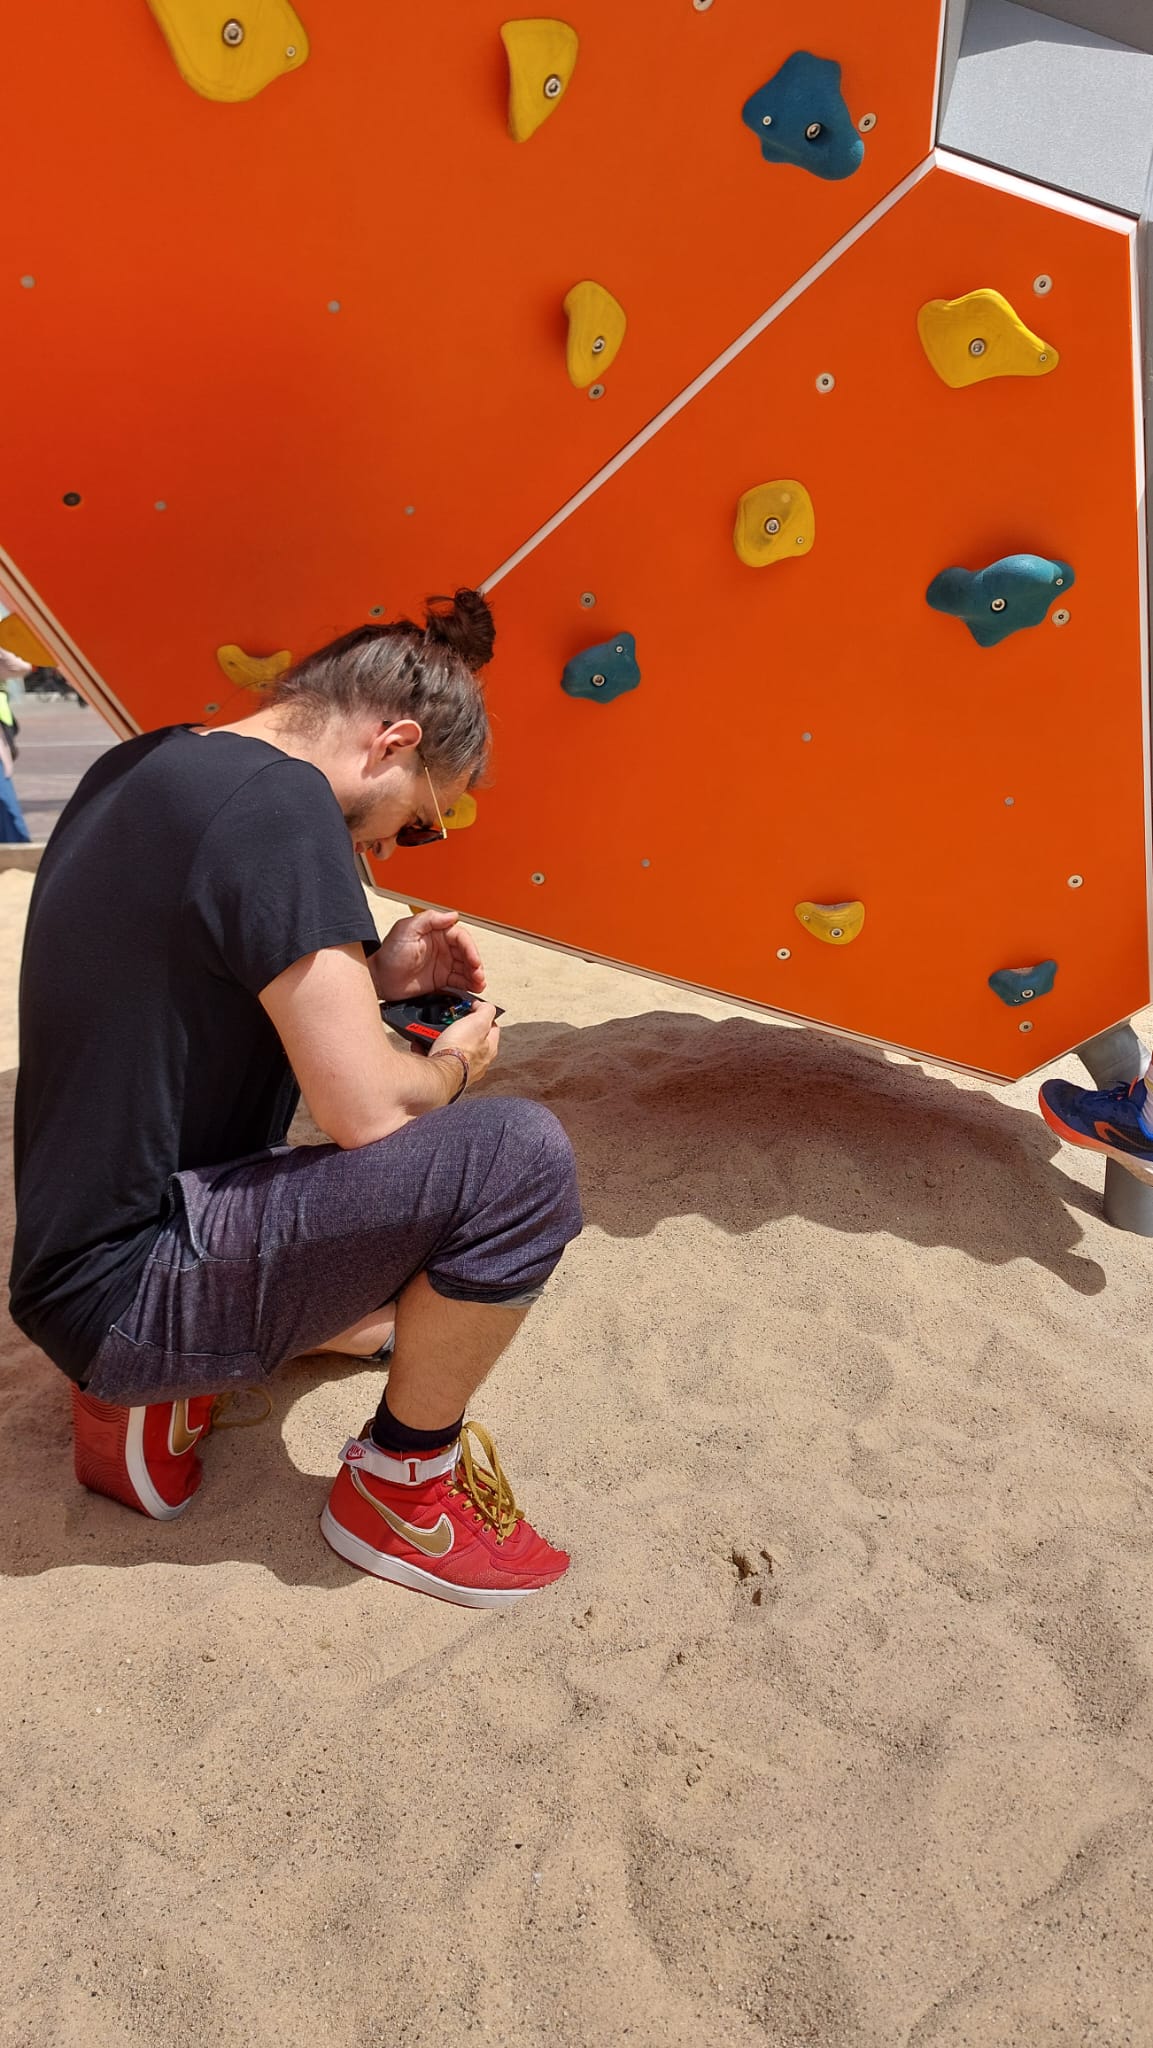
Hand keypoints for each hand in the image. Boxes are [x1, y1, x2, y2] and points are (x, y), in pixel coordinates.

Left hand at [370, 909, 485, 1002]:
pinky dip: (469, 985)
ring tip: (479, 984)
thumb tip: (452, 915)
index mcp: (436, 932)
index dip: (470, 949)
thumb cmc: (389, 954)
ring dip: (475, 975)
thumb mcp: (406, 929)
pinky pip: (460, 981)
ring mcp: (443, 964)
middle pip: (467, 953)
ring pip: (466, 968)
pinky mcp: (441, 980)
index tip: (473, 960)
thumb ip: (429, 919)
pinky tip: (473, 988)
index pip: (460, 938)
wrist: (380, 979)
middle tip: (478, 974)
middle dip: (475, 964)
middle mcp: (442, 948)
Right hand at [432, 1000, 500, 1089]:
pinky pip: (435, 1056)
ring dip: (442, 1038)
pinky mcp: (443, 1073)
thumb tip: (482, 1005)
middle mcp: (477, 1062)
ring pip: (451, 1047)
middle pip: (469, 1038)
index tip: (470, 1009)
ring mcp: (460, 1068)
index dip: (482, 1015)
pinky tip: (424, 1044)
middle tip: (450, 1021)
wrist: (438, 1073)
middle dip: (459, 1027)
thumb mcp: (478, 1021)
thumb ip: (486, 1010)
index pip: (492, 1027)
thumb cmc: (459, 1051)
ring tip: (433, 1032)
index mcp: (489, 1049)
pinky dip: (428, 1049)